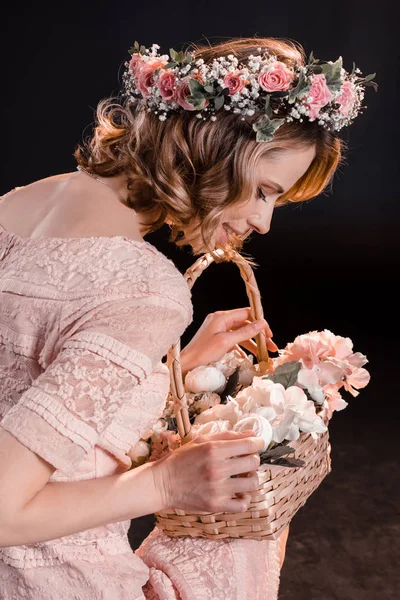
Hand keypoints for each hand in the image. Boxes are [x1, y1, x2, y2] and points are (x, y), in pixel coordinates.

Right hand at [151, 429, 265, 512]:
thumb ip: (227, 436)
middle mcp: (217, 468)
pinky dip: (245, 499)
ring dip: (251, 478)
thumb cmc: (181, 459)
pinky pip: (242, 505)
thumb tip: (252, 434)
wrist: (162, 483)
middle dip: (253, 459)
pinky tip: (239, 493)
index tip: (258, 444)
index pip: (249, 445)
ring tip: (243, 476)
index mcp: (214, 449)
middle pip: (253, 463)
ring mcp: (217, 488)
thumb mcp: (201, 440)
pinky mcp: (215, 505)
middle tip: (246, 460)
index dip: (258, 443)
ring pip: (251, 484)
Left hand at [179, 307, 277, 375]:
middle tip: (271, 346)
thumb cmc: (203, 353)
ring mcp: (218, 330)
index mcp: (221, 317)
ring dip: (253, 343)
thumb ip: (245, 332)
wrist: (186, 365)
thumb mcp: (226, 341)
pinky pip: (234, 341)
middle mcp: (220, 320)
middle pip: (245, 324)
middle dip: (259, 335)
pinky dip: (242, 347)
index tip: (269, 335)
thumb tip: (261, 323)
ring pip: (241, 334)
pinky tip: (249, 357)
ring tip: (263, 354)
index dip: (260, 323)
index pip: (247, 314)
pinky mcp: (216, 340)